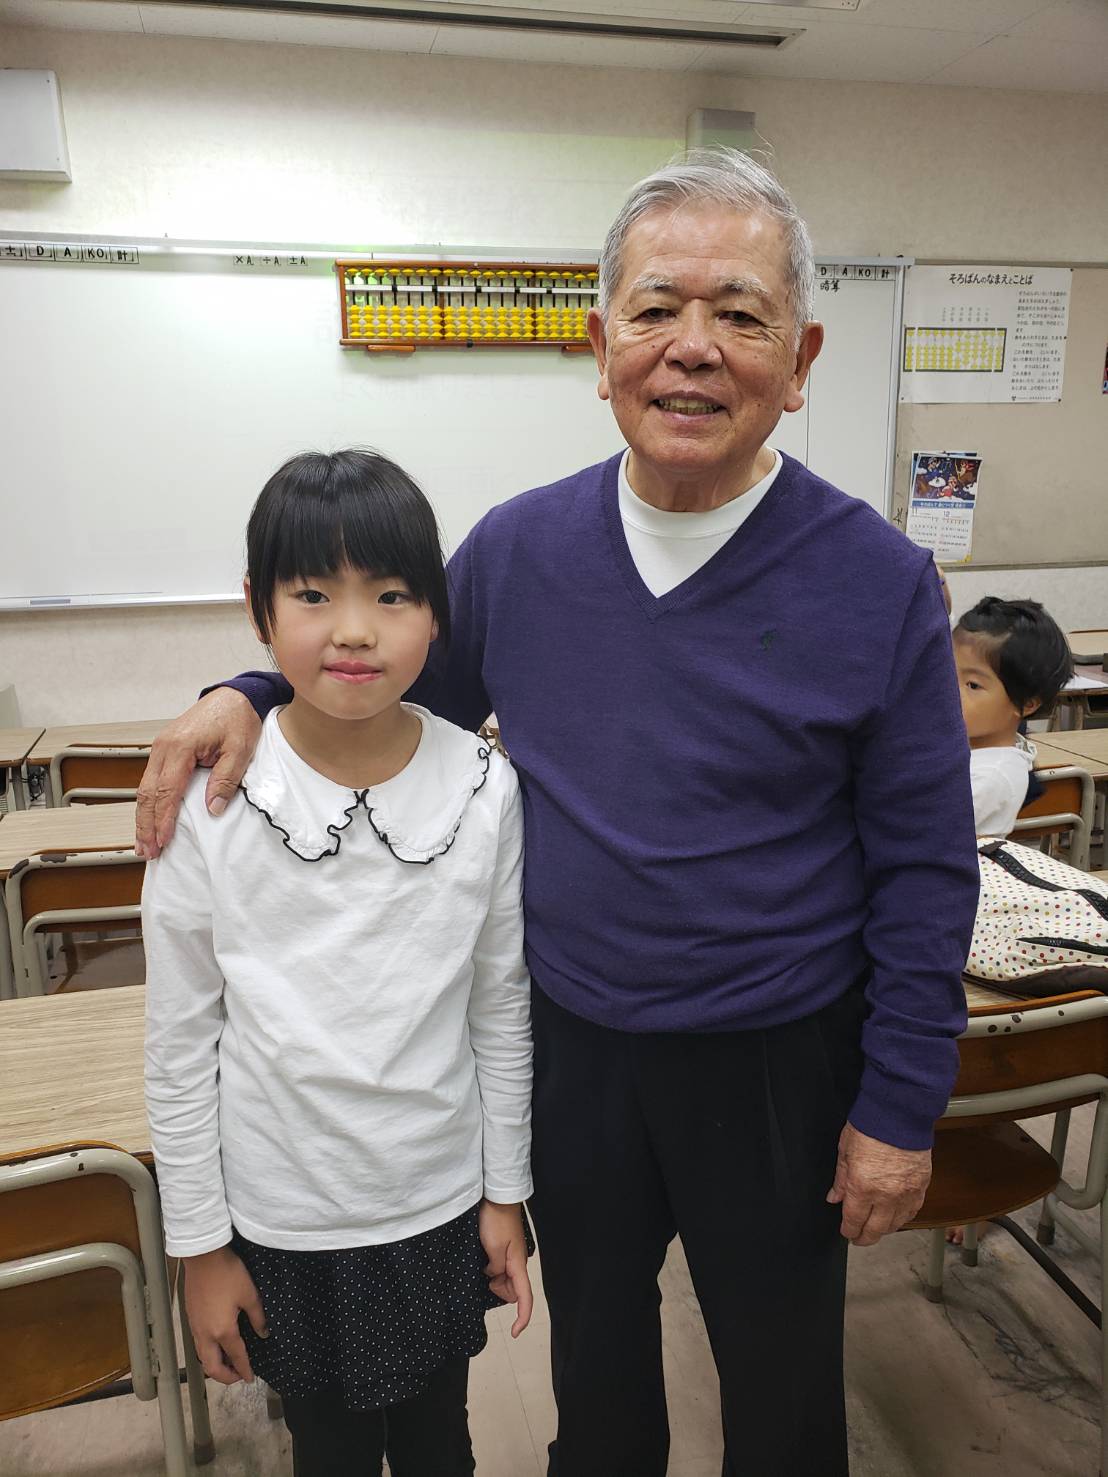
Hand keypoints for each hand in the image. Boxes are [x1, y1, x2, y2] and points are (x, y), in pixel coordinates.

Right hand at [136, 688, 260, 857]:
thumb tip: (212, 809)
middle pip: (147, 793)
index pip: (167, 791)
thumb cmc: (238, 718)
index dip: (163, 820)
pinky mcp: (164, 749)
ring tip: (144, 843)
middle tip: (148, 851)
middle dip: (146, 825)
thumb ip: (225, 780)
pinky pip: (151, 780)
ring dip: (143, 817)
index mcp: (180, 746)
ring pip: (144, 788)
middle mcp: (163, 746)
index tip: (163, 842)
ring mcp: (160, 747)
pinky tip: (149, 819)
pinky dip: (149, 803)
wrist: (234, 696)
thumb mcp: (240, 750)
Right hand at [182, 1246, 267, 1384]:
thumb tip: (264, 1333)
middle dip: (225, 1376)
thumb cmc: (227, 1273)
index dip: (244, 1370)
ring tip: (229, 1362)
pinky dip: (208, 1353)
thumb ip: (258, 1317)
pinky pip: (198, 1345)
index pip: (235, 1357)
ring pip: (202, 1357)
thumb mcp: (249, 1294)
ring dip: (215, 1365)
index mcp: (222, 1330)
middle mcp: (205, 1334)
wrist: (203, 1257)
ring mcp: (195, 1327)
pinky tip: (217, 1345)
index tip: (250, 1378)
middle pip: (212, 1367)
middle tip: (238, 1375)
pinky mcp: (190, 1319)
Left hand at [478, 1200, 532, 1337]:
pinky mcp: (503, 1248)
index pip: (525, 1297)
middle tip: (485, 1274)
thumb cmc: (495, 1221)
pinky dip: (491, 1269)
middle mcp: (516, 1263)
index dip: (522, 1317)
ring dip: (493, 1279)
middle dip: (499, 1291)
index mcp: (517, 1264)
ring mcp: (510, 1256)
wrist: (496, 1196)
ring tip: (481, 1262)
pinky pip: (498, 1268)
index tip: (514, 1333)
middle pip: (512, 1290)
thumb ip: (495, 1269)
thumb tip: (493, 1276)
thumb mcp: (493, 1248)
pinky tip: (481, 1260)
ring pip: (503, 1279)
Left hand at [826, 1122, 930, 1247]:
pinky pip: (912, 1212)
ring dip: (884, 1230)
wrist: (900, 1113)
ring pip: (896, 1224)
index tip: (846, 1231)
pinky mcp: (921, 1186)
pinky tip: (896, 1217)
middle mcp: (886, 1195)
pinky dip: (903, 1218)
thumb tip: (835, 1198)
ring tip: (876, 1229)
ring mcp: (906, 1193)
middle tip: (859, 1238)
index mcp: (863, 1186)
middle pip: (876, 1230)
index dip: (849, 1230)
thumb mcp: (845, 1151)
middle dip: (865, 1237)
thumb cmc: (870, 1126)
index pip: (854, 1221)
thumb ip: (841, 1179)